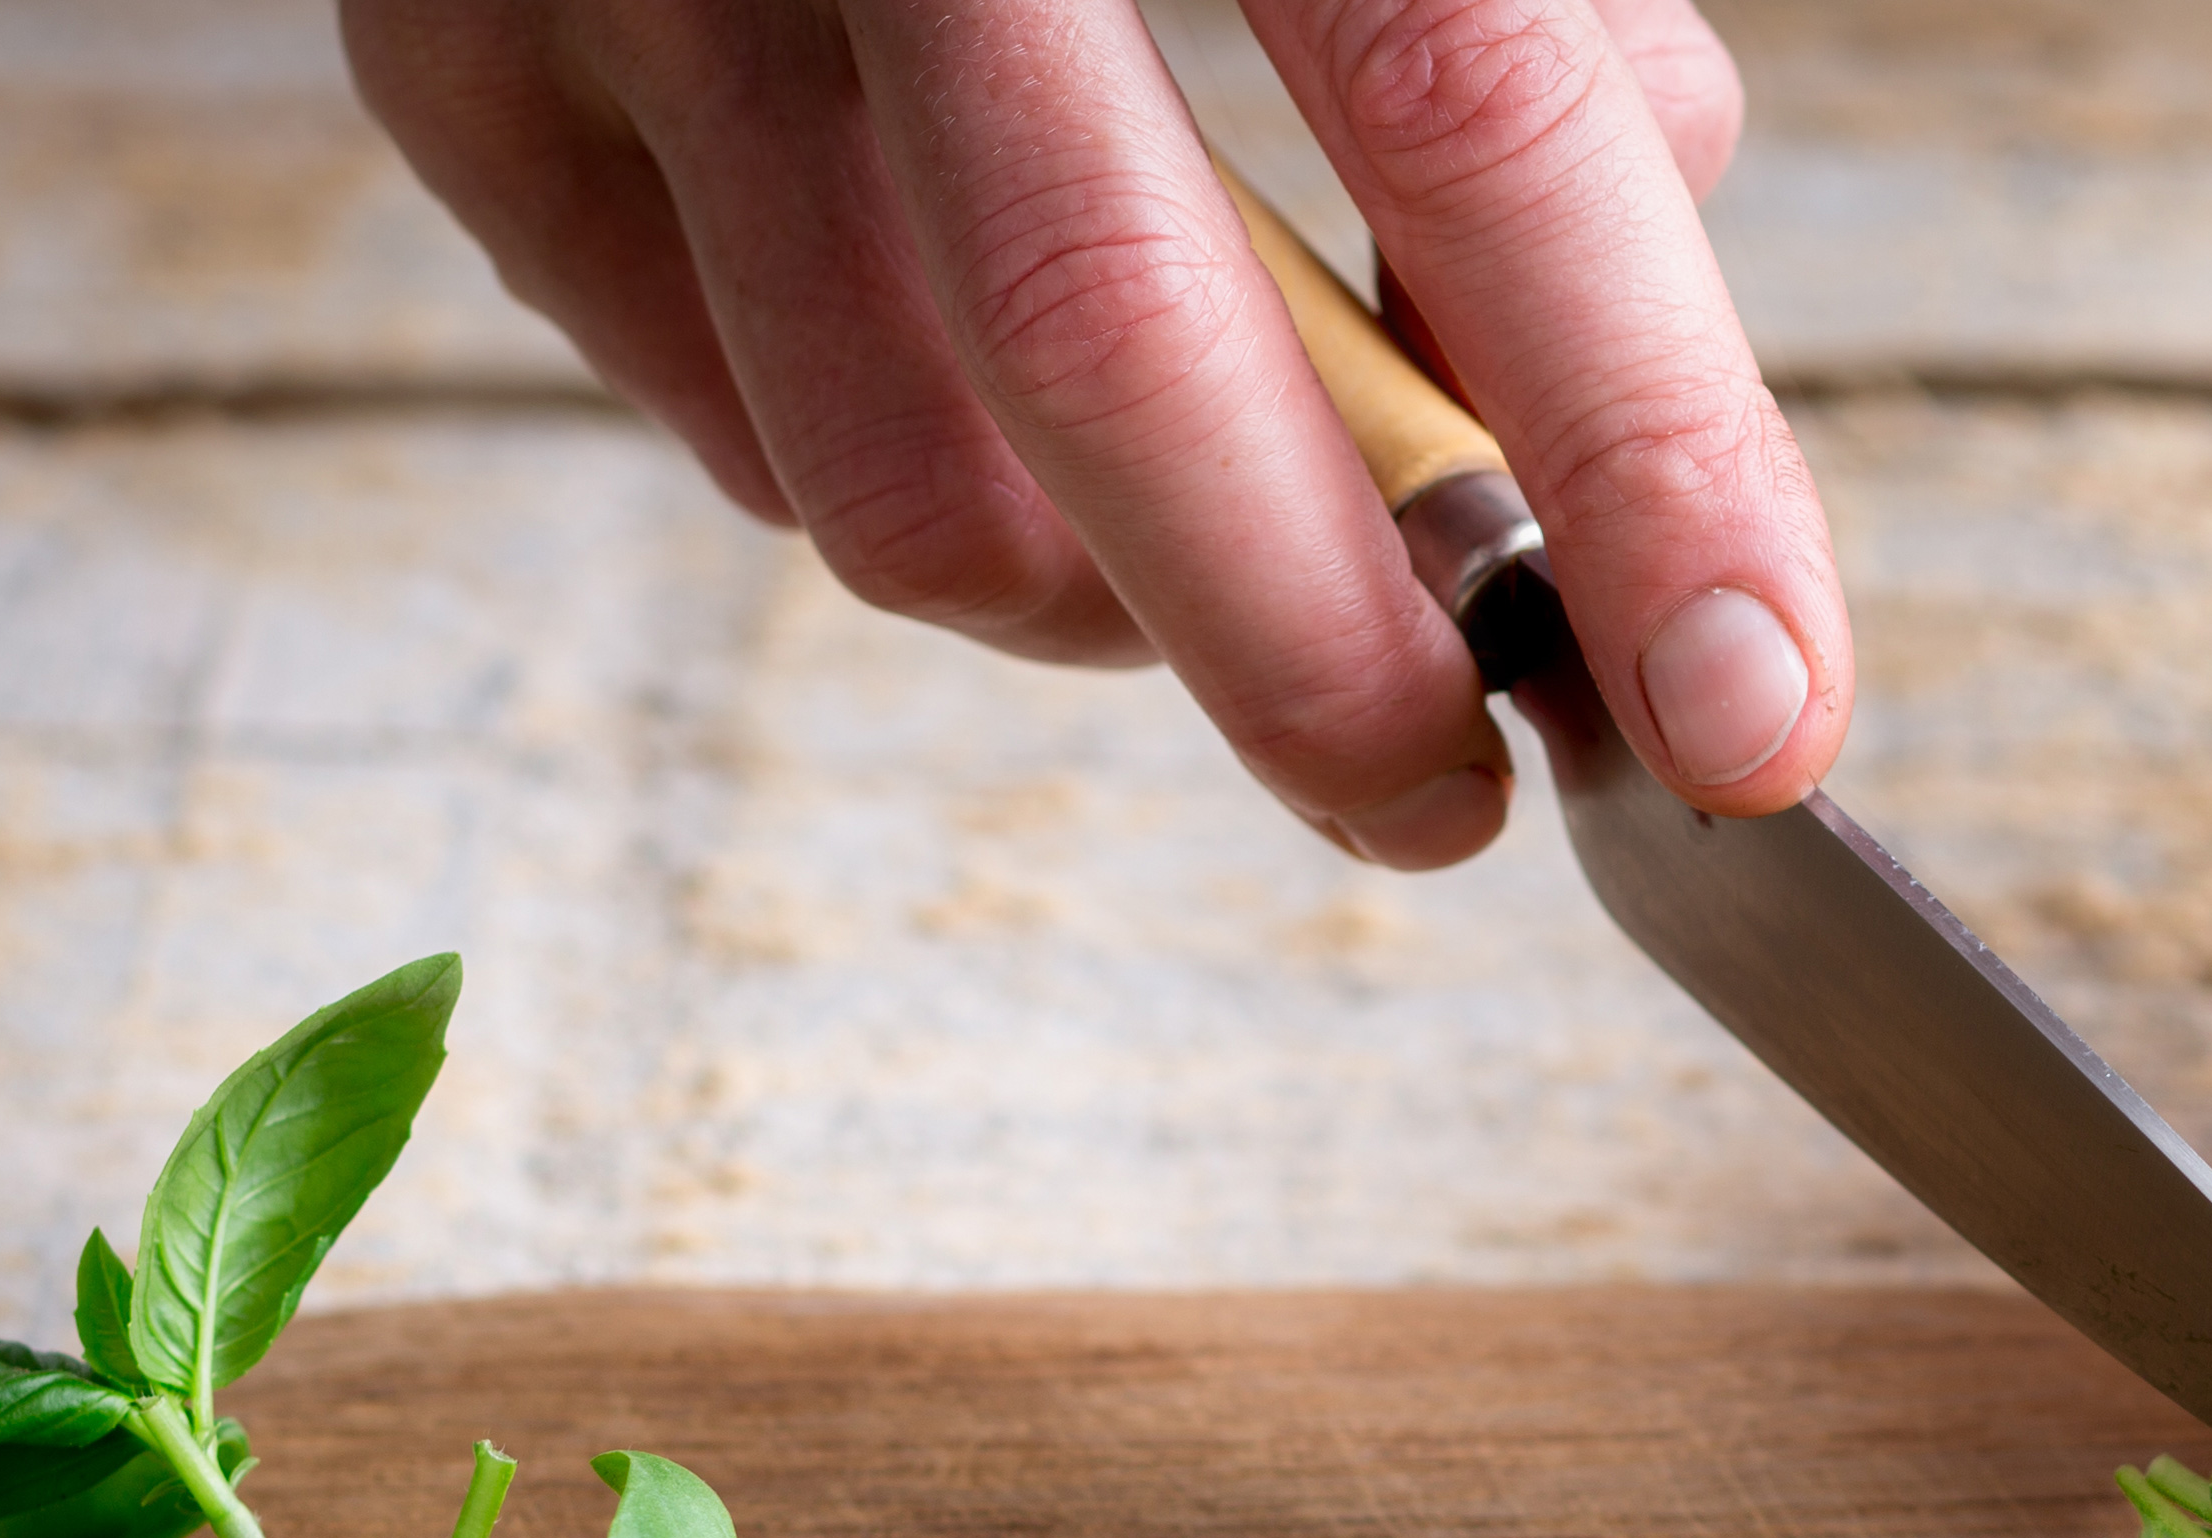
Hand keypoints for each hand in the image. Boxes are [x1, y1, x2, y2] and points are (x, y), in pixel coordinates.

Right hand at [346, 0, 1850, 861]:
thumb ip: (1524, 53)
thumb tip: (1619, 381)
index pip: (1473, 110)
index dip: (1645, 452)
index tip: (1752, 711)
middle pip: (1122, 361)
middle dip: (1327, 665)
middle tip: (1445, 790)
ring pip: (905, 493)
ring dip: (1113, 602)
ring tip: (1206, 531)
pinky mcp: (459, 74)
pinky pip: (738, 444)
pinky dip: (919, 480)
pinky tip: (961, 356)